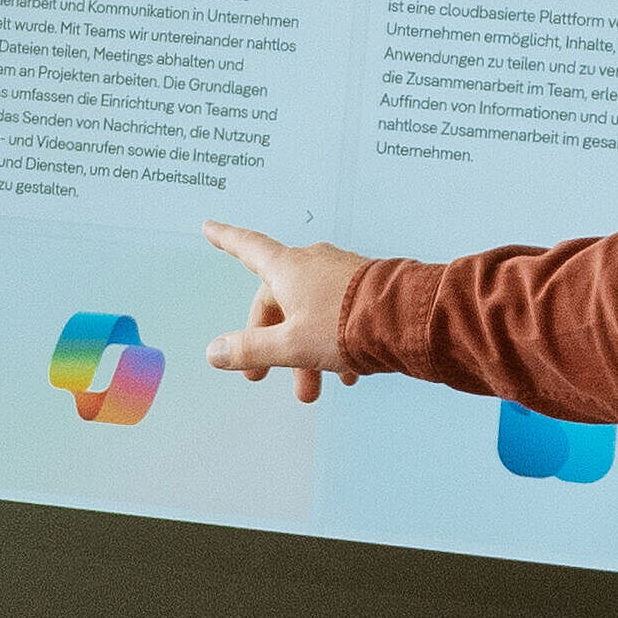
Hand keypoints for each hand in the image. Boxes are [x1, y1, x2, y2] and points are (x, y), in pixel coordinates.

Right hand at [187, 218, 371, 393]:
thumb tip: (214, 352)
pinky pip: (340, 315)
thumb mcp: (290, 345)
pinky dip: (334, 344)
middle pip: (279, 300)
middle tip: (263, 376)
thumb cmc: (347, 326)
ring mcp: (342, 274)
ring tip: (314, 391)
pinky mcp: (367, 288)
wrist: (408, 319)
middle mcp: (314, 264)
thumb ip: (250, 349)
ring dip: (306, 353)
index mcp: (288, 268)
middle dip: (271, 343)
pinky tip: (346, 375)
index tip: (210, 227)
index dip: (226, 238)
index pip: (247, 248)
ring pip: (311, 314)